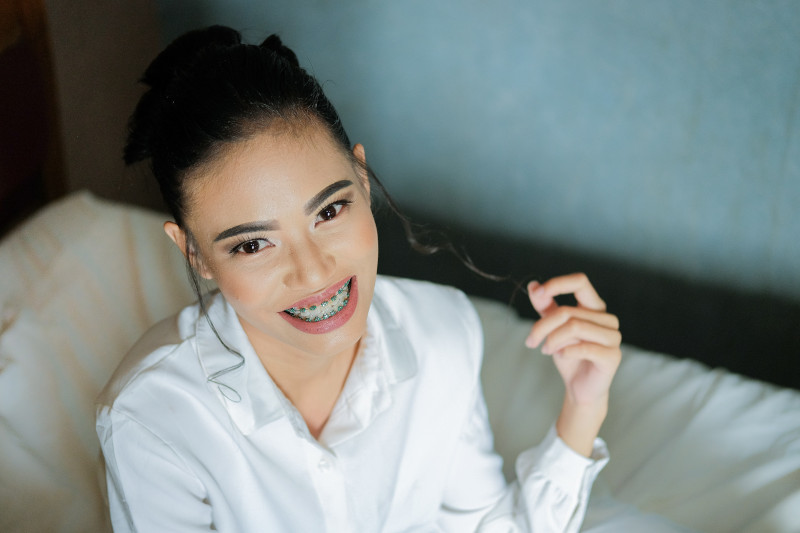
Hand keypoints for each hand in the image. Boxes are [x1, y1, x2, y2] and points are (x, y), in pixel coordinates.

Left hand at [525, 273, 621, 454]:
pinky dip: (565, 351)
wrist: (579, 388)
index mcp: (595, 307)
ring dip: (552, 339)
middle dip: (543, 326)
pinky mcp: (612, 356)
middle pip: (568, 311)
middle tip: (531, 341)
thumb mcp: (552, 329)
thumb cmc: (567, 355)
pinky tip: (560, 356)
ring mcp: (613, 337)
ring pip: (574, 327)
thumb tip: (533, 285)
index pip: (580, 282)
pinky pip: (584, 347)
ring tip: (544, 349)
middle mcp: (607, 319)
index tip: (538, 293)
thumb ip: (545, 306)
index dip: (558, 284)